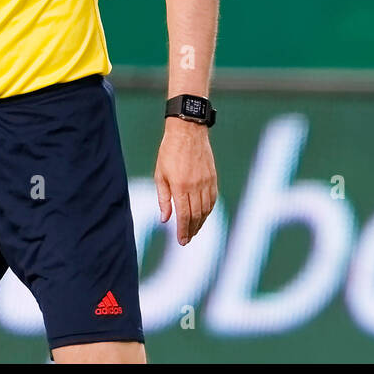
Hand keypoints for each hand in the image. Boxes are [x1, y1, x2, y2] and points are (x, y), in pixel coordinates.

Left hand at [154, 117, 216, 245]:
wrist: (188, 132)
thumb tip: (165, 219)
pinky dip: (209, 210)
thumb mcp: (160, 175)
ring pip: (206, 209)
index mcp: (180, 186)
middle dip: (192, 230)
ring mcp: (206, 181)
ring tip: (194, 230)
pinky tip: (203, 215)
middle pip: (196, 215)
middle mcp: (195, 186)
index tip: (182, 241)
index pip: (184, 215)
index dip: (183, 231)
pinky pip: (213, 198)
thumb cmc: (169, 152)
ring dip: (201, 222)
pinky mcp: (213, 177)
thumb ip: (163, 199)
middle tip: (187, 240)